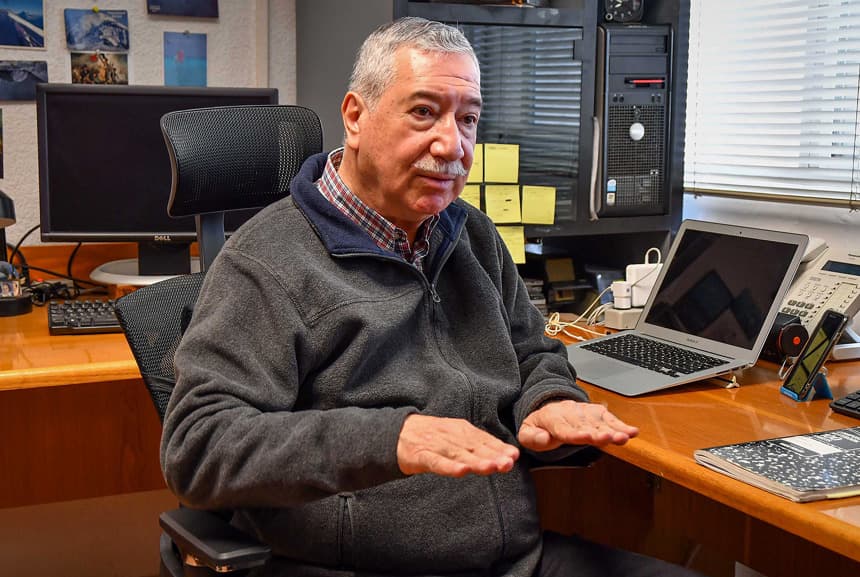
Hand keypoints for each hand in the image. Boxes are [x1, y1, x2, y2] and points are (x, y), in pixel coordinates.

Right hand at [397, 414, 519, 476]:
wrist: (396, 433)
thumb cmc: (431, 437)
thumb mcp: (455, 436)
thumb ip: (477, 445)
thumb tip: (505, 454)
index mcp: (460, 429)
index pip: (482, 439)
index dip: (498, 447)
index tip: (514, 455)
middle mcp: (450, 435)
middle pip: (474, 447)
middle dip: (492, 455)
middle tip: (508, 463)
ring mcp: (435, 445)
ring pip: (458, 454)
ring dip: (476, 461)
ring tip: (490, 467)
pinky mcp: (420, 455)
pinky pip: (436, 462)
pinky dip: (449, 466)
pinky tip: (461, 472)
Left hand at [518, 400, 638, 451]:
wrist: (549, 409)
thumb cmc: (540, 426)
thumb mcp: (526, 433)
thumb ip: (532, 438)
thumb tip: (545, 439)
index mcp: (551, 417)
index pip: (564, 428)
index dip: (576, 433)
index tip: (586, 437)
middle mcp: (570, 412)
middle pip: (586, 425)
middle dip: (598, 432)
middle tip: (609, 437)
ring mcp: (584, 412)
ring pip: (599, 421)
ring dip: (613, 429)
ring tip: (624, 437)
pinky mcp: (595, 413)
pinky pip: (608, 418)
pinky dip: (621, 425)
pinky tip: (632, 432)